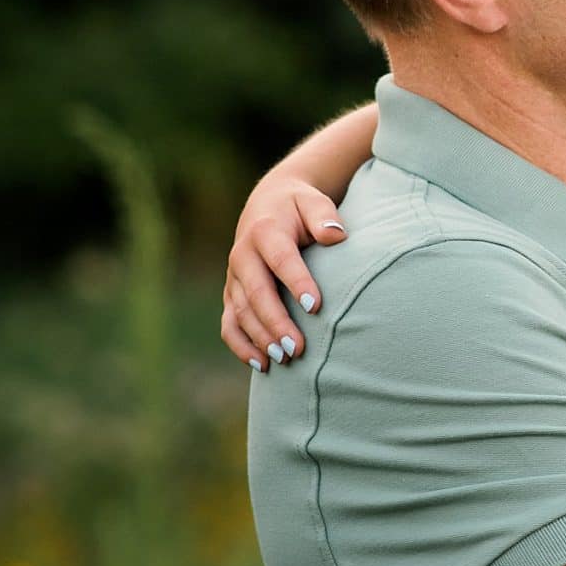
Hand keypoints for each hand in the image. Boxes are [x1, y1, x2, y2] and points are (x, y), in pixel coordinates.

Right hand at [221, 177, 346, 370]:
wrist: (267, 204)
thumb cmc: (298, 207)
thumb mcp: (313, 201)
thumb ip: (324, 216)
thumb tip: (336, 235)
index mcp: (265, 231)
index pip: (281, 259)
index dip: (297, 282)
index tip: (315, 306)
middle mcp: (243, 255)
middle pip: (257, 293)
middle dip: (276, 322)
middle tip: (299, 347)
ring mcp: (234, 277)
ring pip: (241, 312)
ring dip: (260, 338)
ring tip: (285, 358)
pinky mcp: (231, 294)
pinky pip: (229, 323)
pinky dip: (241, 345)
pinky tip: (261, 364)